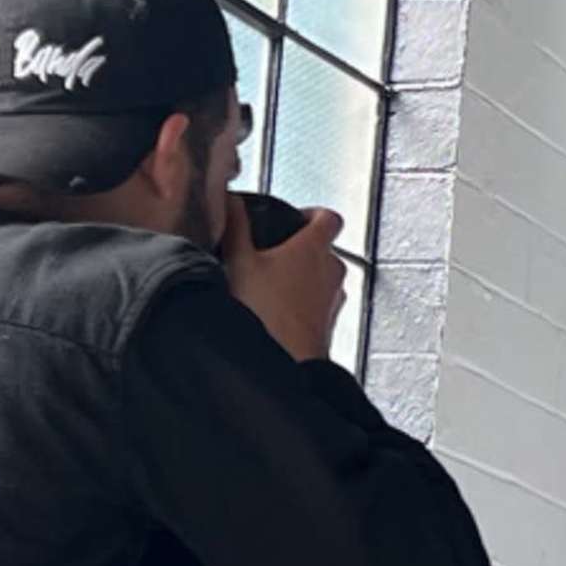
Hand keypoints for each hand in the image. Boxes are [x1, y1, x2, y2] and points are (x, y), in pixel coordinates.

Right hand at [222, 195, 346, 368]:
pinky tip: (277, 313)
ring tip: (272, 286)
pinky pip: (320, 305)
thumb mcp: (239, 261)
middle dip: (302, 249)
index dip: (312, 214)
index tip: (296, 218)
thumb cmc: (266, 313)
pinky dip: (304, 303)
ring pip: (323, 278)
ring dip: (303, 278)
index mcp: (315, 248)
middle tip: (274, 255)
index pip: (328, 217)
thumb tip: (231, 201)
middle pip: (324, 249)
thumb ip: (236, 226)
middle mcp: (333, 271)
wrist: (285, 364)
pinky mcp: (330, 325)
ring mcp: (335, 300)